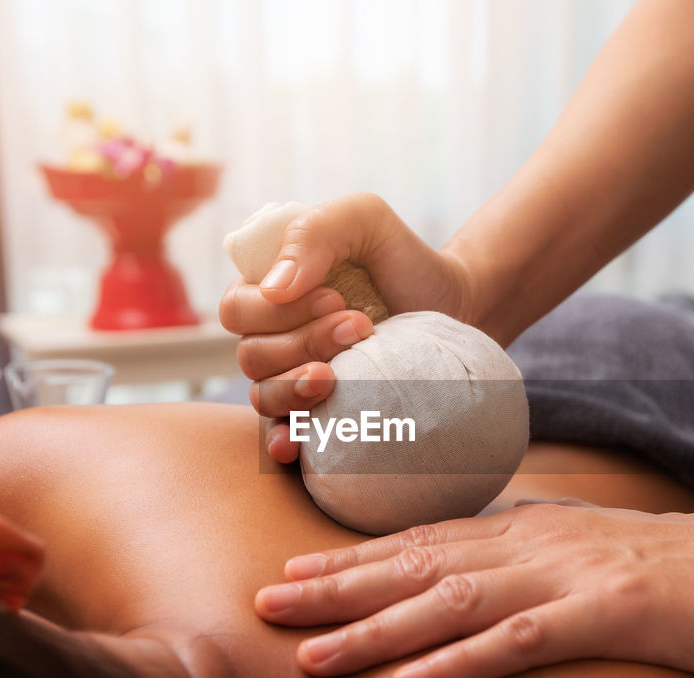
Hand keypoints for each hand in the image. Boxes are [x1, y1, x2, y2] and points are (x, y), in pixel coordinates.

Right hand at [218, 193, 477, 461]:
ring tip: (339, 375)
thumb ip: (314, 233)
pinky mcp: (321, 413)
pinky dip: (283, 440)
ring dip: (298, 387)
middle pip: (252, 357)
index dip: (278, 311)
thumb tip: (275, 289)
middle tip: (359, 326)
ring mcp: (294, 379)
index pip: (237, 309)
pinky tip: (295, 441)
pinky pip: (283, 435)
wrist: (456, 306)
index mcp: (270, 292)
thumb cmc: (404, 259)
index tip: (337, 299)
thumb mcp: (363, 220)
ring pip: (264, 396)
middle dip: (304, 343)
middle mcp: (273, 338)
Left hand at [254, 498, 693, 677]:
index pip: (420, 543)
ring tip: (312, 652)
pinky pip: (520, 640)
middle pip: (416, 565)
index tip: (289, 578)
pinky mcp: (607, 612)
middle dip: (337, 590)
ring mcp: (567, 574)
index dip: (350, 561)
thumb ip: (527, 554)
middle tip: (265, 607)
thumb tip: (470, 565)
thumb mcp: (583, 550)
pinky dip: (461, 663)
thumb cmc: (671, 564)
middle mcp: (533, 542)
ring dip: (377, 628)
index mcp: (526, 528)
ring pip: (451, 600)